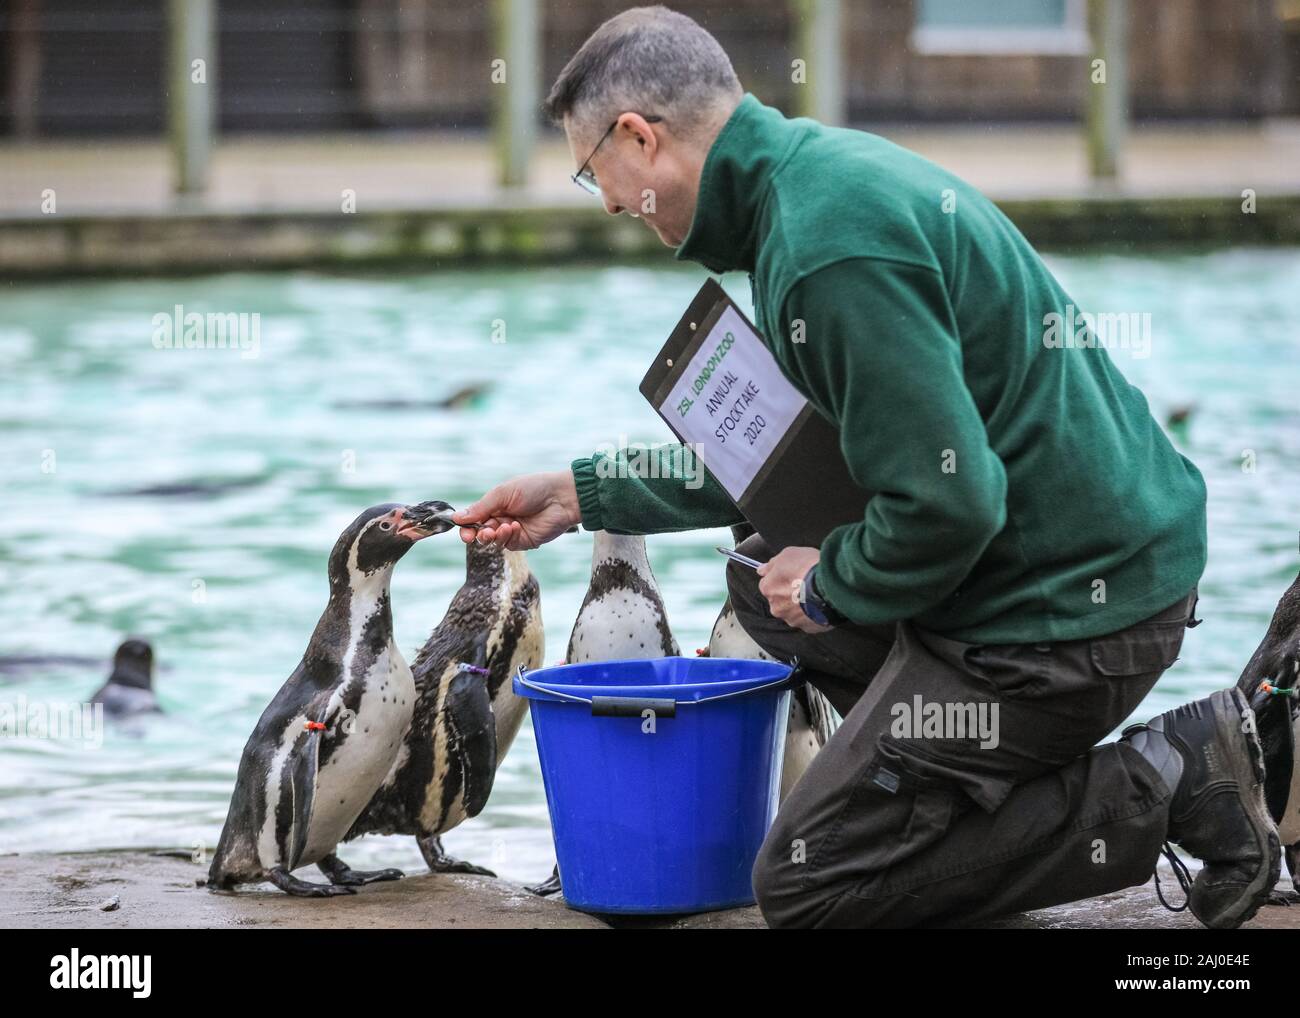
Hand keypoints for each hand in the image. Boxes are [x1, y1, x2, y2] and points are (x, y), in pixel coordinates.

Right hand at [452, 471, 580, 549]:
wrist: (561, 497)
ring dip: (491, 536)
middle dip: (476, 534)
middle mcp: (501, 519)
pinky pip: (508, 544)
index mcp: (495, 505)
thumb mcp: (502, 494)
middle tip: (474, 535)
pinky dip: (507, 537)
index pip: (474, 519)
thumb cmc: (534, 488)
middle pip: (480, 532)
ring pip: (492, 541)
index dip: (466, 526)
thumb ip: (480, 507)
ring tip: (500, 527)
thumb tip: (457, 517)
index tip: (463, 530)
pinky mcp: (524, 541)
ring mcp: (512, 531)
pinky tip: (514, 526)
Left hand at [757, 546, 832, 633]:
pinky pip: (809, 620)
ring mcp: (792, 619)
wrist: (830, 586)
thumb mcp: (788, 554)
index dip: (780, 578)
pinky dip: (814, 613)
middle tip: (805, 584)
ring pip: (794, 612)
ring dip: (802, 605)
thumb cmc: (808, 568)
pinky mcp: (808, 628)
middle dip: (790, 594)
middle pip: (780, 600)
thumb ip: (773, 564)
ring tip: (817, 594)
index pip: (768, 584)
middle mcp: (776, 607)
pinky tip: (822, 603)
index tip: (790, 575)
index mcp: (768, 589)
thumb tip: (762, 569)